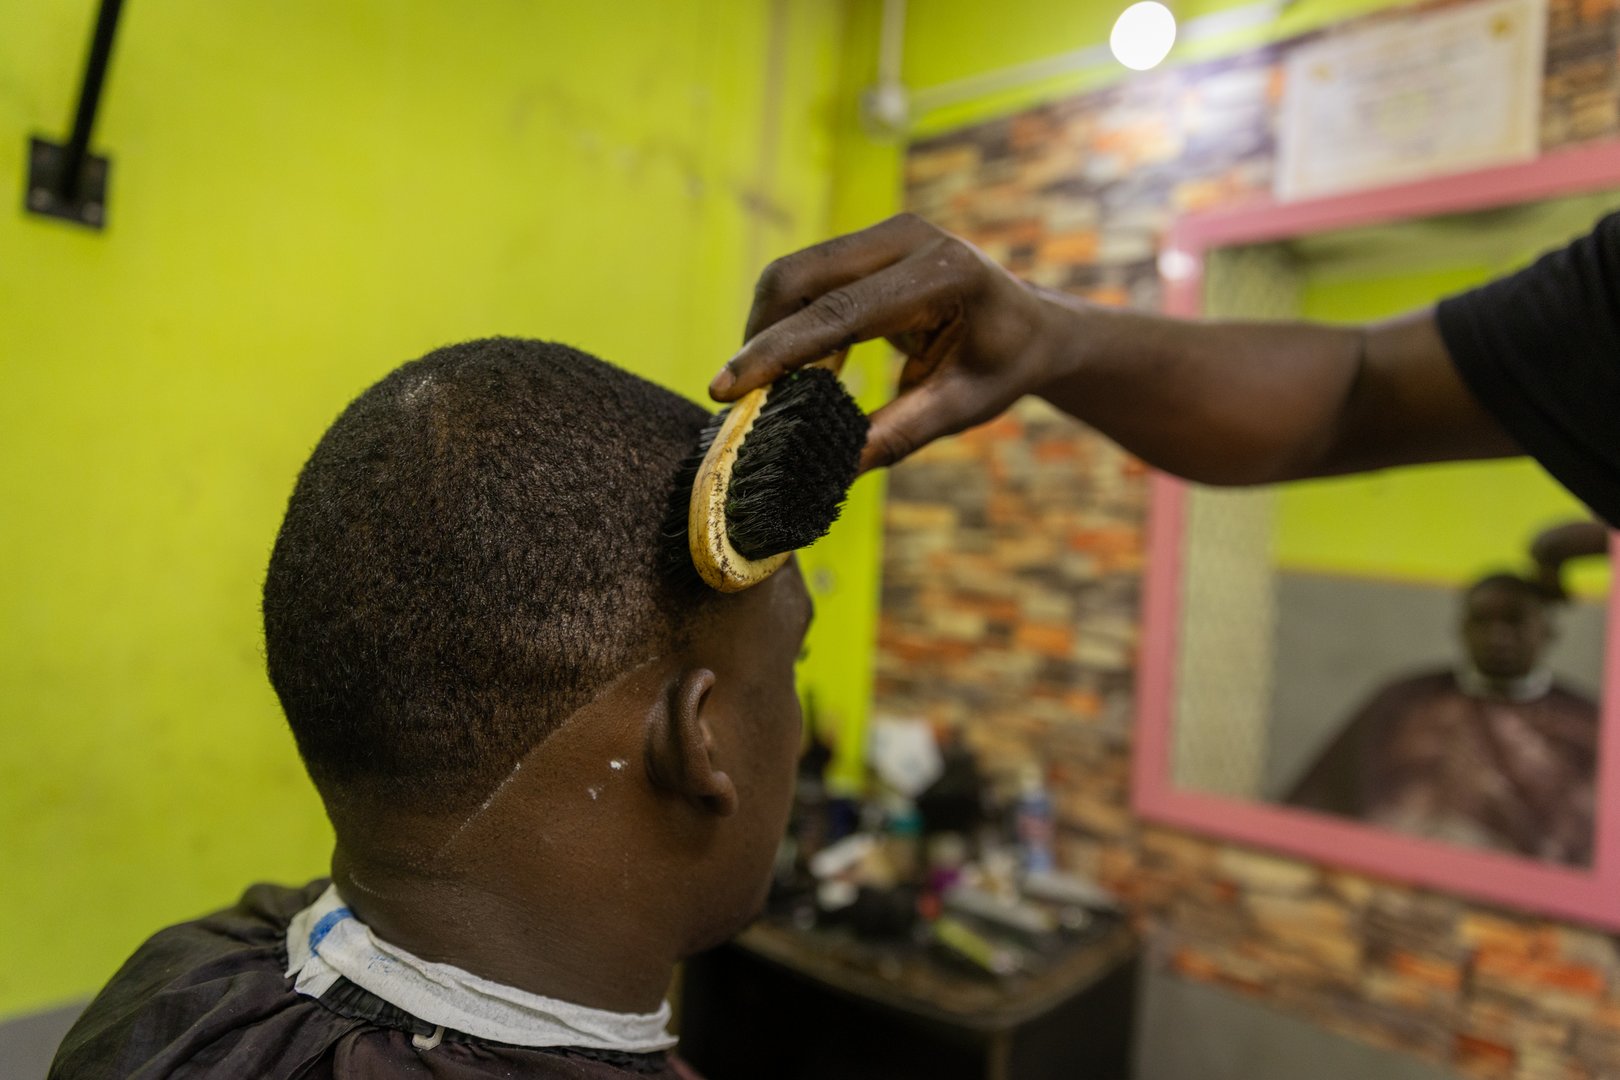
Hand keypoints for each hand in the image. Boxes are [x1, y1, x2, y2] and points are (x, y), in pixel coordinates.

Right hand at [711, 214, 1065, 471]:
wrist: (1034, 324)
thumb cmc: (1003, 367)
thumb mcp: (960, 408)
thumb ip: (897, 434)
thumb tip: (832, 469)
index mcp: (943, 275)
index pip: (840, 313)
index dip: (776, 352)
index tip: (725, 387)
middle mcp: (911, 237)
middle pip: (802, 276)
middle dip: (760, 335)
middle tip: (738, 393)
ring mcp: (889, 230)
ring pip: (796, 271)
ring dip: (768, 325)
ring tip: (765, 381)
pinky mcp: (872, 238)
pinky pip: (810, 274)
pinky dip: (788, 316)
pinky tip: (790, 361)